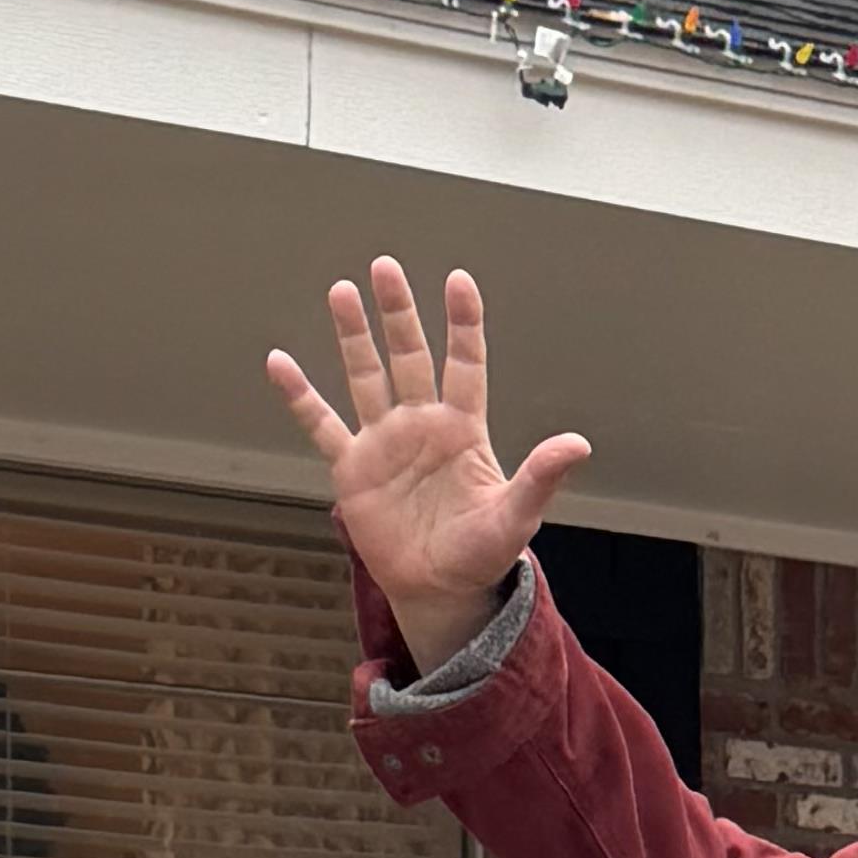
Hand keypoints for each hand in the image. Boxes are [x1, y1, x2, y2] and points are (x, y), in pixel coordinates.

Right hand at [265, 257, 591, 665]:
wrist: (441, 589)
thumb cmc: (482, 553)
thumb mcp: (516, 516)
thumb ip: (541, 477)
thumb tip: (578, 444)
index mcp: (463, 430)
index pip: (465, 365)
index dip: (463, 325)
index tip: (459, 281)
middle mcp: (422, 425)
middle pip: (409, 357)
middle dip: (398, 314)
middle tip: (386, 268)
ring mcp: (384, 442)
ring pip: (365, 377)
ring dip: (354, 336)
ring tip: (342, 291)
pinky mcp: (352, 468)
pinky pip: (321, 424)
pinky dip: (300, 396)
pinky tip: (279, 362)